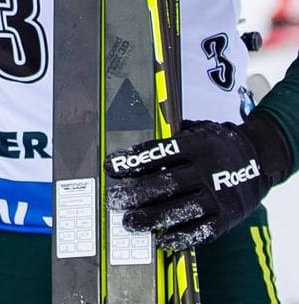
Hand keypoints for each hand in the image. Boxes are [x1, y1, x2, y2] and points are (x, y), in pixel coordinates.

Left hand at [108, 115, 292, 250]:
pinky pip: (202, 230)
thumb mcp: (195, 131)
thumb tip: (132, 153)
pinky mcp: (228, 216)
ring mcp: (219, 195)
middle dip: (136, 194)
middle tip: (113, 201)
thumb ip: (169, 141)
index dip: (132, 161)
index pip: (159, 153)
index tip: (110, 168)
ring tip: (130, 223)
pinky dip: (180, 237)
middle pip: (166, 183)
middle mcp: (208, 170)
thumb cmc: (217, 145)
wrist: (260, 158)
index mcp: (197, 145)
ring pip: (181, 209)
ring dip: (152, 218)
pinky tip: (160, 239)